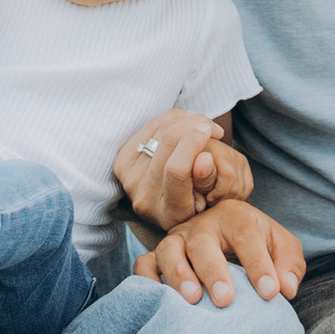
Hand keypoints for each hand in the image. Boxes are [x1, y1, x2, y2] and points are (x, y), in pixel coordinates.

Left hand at [113, 109, 239, 232]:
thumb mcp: (212, 195)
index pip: (177, 171)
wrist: (174, 204)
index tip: (212, 130)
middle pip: (166, 145)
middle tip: (210, 125)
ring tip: (201, 123)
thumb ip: (208, 177)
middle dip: (192, 125)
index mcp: (170, 214)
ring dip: (184, 119)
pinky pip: (148, 128)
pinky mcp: (122, 164)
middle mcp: (145, 200)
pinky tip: (186, 121)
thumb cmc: (203, 199)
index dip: (193, 144)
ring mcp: (129, 181)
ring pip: (157, 131)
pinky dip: (170, 119)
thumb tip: (204, 158)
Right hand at [132, 195, 305, 307]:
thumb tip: (286, 288)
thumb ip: (289, 264)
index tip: (270, 293)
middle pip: (202, 242)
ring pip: (169, 250)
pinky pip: (144, 265)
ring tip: (193, 300)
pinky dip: (146, 280)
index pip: (246, 236)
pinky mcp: (157, 257)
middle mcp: (203, 225)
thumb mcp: (281, 247)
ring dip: (178, 274)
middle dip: (213, 271)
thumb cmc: (258, 247)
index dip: (259, 264)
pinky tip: (158, 299)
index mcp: (236, 217)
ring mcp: (177, 240)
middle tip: (226, 299)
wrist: (228, 241)